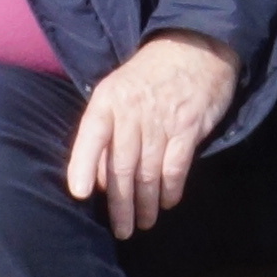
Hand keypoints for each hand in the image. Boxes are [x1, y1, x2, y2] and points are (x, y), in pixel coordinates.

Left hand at [66, 32, 240, 239]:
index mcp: (108, 100)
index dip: (83, 165)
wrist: (196, 46)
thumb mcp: (118, 89)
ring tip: (143, 222)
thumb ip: (105, 129)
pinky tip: (167, 202)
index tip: (80, 194)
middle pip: (121, 166)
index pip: (91, 135)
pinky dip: (170, 189)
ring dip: (145, 204)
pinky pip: (176, 167)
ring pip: (148, 173)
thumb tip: (94, 176)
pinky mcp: (188, 128)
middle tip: (121, 229)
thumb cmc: (149, 74)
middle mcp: (132, 112)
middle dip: (120, 204)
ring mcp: (161, 121)